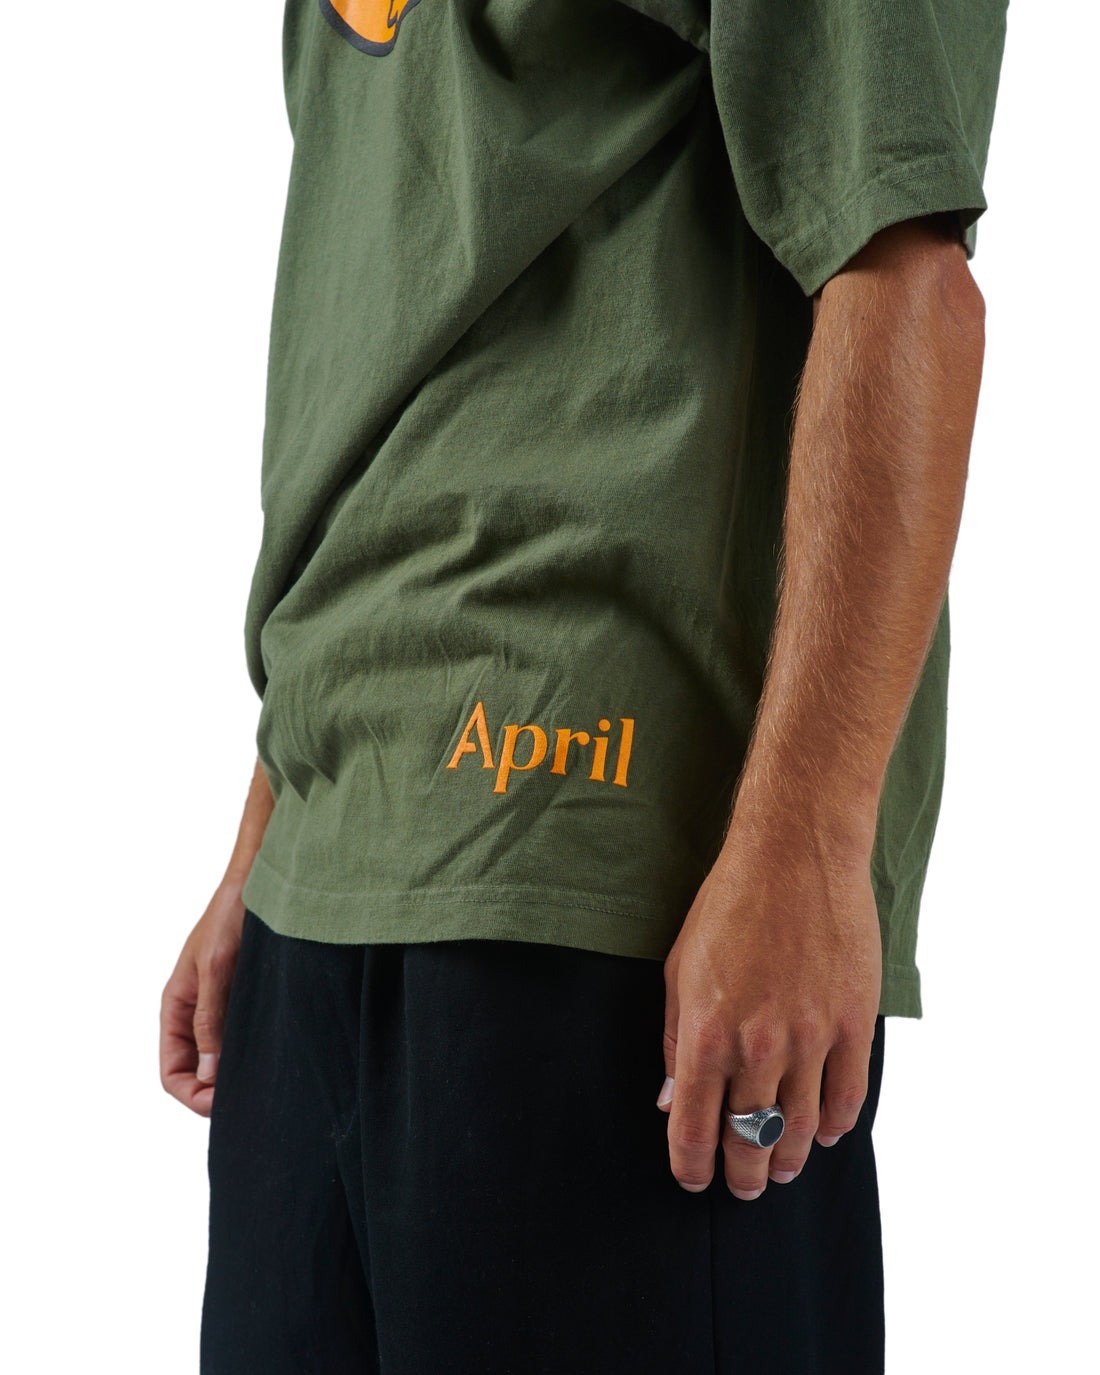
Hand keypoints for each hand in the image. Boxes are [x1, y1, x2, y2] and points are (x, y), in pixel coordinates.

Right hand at [159, 881, 246, 1116]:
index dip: (192, 1095)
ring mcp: (219, 1009)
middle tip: (250, 1100)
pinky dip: (249, 1054)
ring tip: (263, 1084)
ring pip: (219, 1059)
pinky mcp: (243, 1000)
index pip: (172, 1071)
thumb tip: (208, 1073)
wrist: (258, 886)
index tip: (222, 1105)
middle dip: (214, 1092)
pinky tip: (271, 1058)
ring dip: (234, 1075)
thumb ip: (209, 1019)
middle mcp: (194, 1014)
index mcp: (176, 1008)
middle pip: (195, 1073)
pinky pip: (239, 1039)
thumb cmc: (230, 919)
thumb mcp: (216, 969)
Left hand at [656, 827, 881, 1197]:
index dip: (691, 1166)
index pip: (694, 1130)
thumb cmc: (729, 905)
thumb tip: (672, 1099)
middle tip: (743, 1186)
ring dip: (790, 1159)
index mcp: (706, 1034)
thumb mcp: (679, 970)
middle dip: (743, 1173)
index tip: (693, 1179)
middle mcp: (758, 1047)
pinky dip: (837, 1125)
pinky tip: (827, 1132)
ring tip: (783, 1169)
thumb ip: (675, 1040)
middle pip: (751, 1141)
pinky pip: (849, 1097)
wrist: (794, 856)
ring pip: (802, 1130)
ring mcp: (810, 1039)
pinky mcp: (852, 1023)